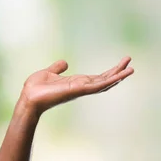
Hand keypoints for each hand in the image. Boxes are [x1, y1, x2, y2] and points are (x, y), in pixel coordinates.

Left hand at [19, 57, 133, 116]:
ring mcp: (81, 89)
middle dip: (118, 72)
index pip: (97, 77)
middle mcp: (81, 87)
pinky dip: (110, 81)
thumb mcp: (48, 73)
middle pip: (104, 79)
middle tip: (130, 63)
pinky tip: (119, 76)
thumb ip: (57, 68)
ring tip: (131, 69)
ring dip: (118, 77)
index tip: (121, 64)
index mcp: (76, 83)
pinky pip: (98, 86)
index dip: (110, 72)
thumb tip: (65, 63)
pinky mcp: (79, 90)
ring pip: (105, 83)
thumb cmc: (36, 88)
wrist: (28, 97)